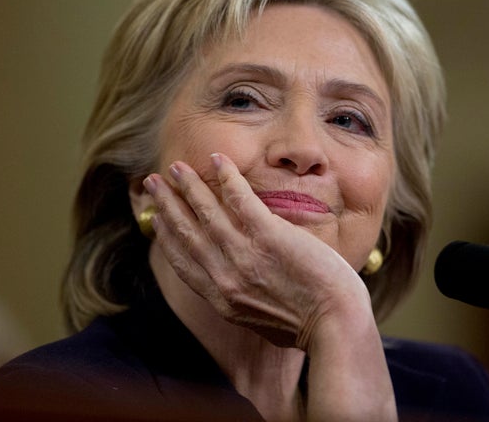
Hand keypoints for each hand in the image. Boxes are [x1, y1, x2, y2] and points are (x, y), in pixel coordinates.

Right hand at [143, 153, 369, 348]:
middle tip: (153, 183)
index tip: (157, 218)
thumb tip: (241, 290)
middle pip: (186, 234)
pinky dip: (227, 178)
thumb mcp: (263, 323)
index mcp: (222, 300)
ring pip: (206, 213)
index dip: (166, 236)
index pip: (183, 263)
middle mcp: (225, 278)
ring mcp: (244, 256)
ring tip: (175, 167)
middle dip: (167, 205)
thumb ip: (245, 302)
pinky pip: (240, 200)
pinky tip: (217, 161)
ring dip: (188, 187)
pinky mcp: (269, 237)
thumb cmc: (309, 327)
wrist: (335, 325)